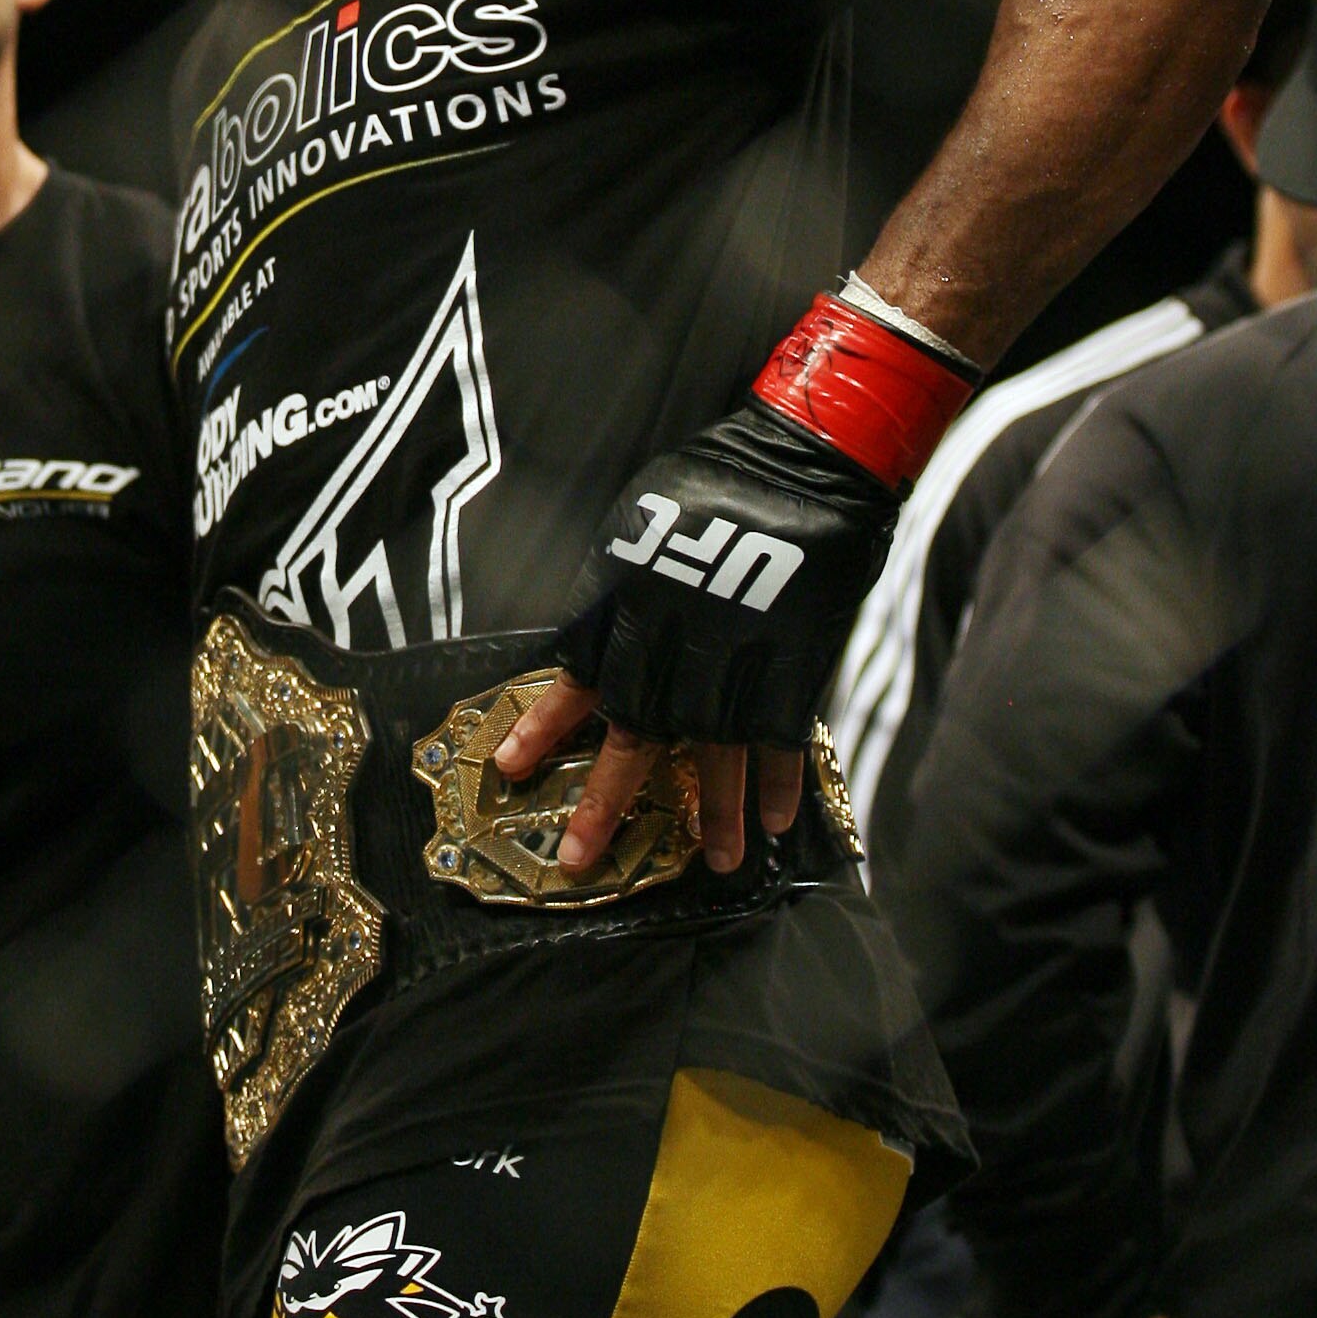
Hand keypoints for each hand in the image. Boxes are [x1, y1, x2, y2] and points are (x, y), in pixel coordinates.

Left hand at [494, 399, 897, 872]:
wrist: (805, 456)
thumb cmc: (717, 484)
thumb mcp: (638, 523)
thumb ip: (617, 591)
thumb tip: (596, 650)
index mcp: (629, 592)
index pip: (579, 674)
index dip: (544, 727)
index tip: (511, 770)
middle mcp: (677, 628)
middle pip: (639, 727)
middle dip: (609, 798)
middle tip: (583, 856)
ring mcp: (739, 645)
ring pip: (714, 746)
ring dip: (712, 809)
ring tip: (714, 862)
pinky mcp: (795, 653)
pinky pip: (782, 732)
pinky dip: (778, 779)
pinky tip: (773, 821)